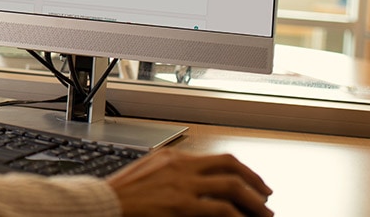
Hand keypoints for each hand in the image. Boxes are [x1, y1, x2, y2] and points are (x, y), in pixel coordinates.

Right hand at [107, 148, 272, 216]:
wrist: (103, 204)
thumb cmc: (121, 195)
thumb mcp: (148, 175)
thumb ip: (170, 174)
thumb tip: (193, 183)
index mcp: (173, 157)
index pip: (217, 158)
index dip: (241, 170)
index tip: (251, 182)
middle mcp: (181, 166)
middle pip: (230, 165)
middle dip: (254, 181)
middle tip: (266, 196)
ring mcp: (182, 184)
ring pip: (232, 186)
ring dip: (254, 202)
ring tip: (264, 214)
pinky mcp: (181, 204)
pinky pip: (220, 208)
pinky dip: (237, 216)